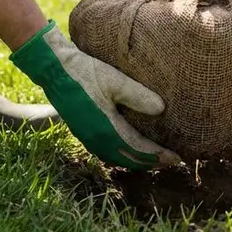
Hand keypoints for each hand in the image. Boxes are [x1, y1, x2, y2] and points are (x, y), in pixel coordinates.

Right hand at [10, 20, 180, 169]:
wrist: (54, 69)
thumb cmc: (86, 73)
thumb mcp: (115, 81)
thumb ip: (138, 96)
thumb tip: (162, 109)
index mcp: (107, 129)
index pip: (139, 149)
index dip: (159, 155)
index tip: (177, 158)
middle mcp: (97, 139)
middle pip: (129, 158)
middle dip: (151, 162)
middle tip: (171, 162)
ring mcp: (87, 137)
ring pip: (116, 157)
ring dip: (136, 161)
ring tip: (154, 159)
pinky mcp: (82, 131)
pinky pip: (106, 151)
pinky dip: (121, 155)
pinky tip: (127, 149)